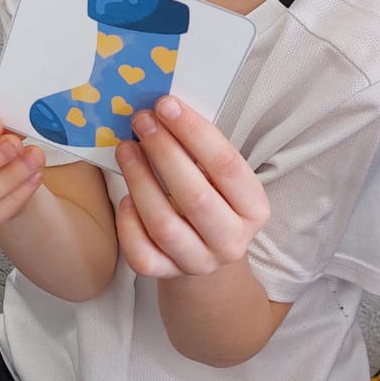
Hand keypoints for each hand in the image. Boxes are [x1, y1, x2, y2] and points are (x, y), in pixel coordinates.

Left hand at [114, 95, 269, 277]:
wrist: (204, 253)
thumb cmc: (210, 197)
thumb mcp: (218, 176)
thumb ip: (199, 149)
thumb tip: (162, 109)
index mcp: (254, 208)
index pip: (226, 165)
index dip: (194, 132)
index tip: (166, 104)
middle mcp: (232, 241)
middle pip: (195, 197)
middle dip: (164, 153)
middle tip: (141, 121)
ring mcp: (200, 262)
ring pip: (164, 225)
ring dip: (140, 181)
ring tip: (125, 149)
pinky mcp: (167, 275)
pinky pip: (142, 254)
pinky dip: (129, 224)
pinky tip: (125, 199)